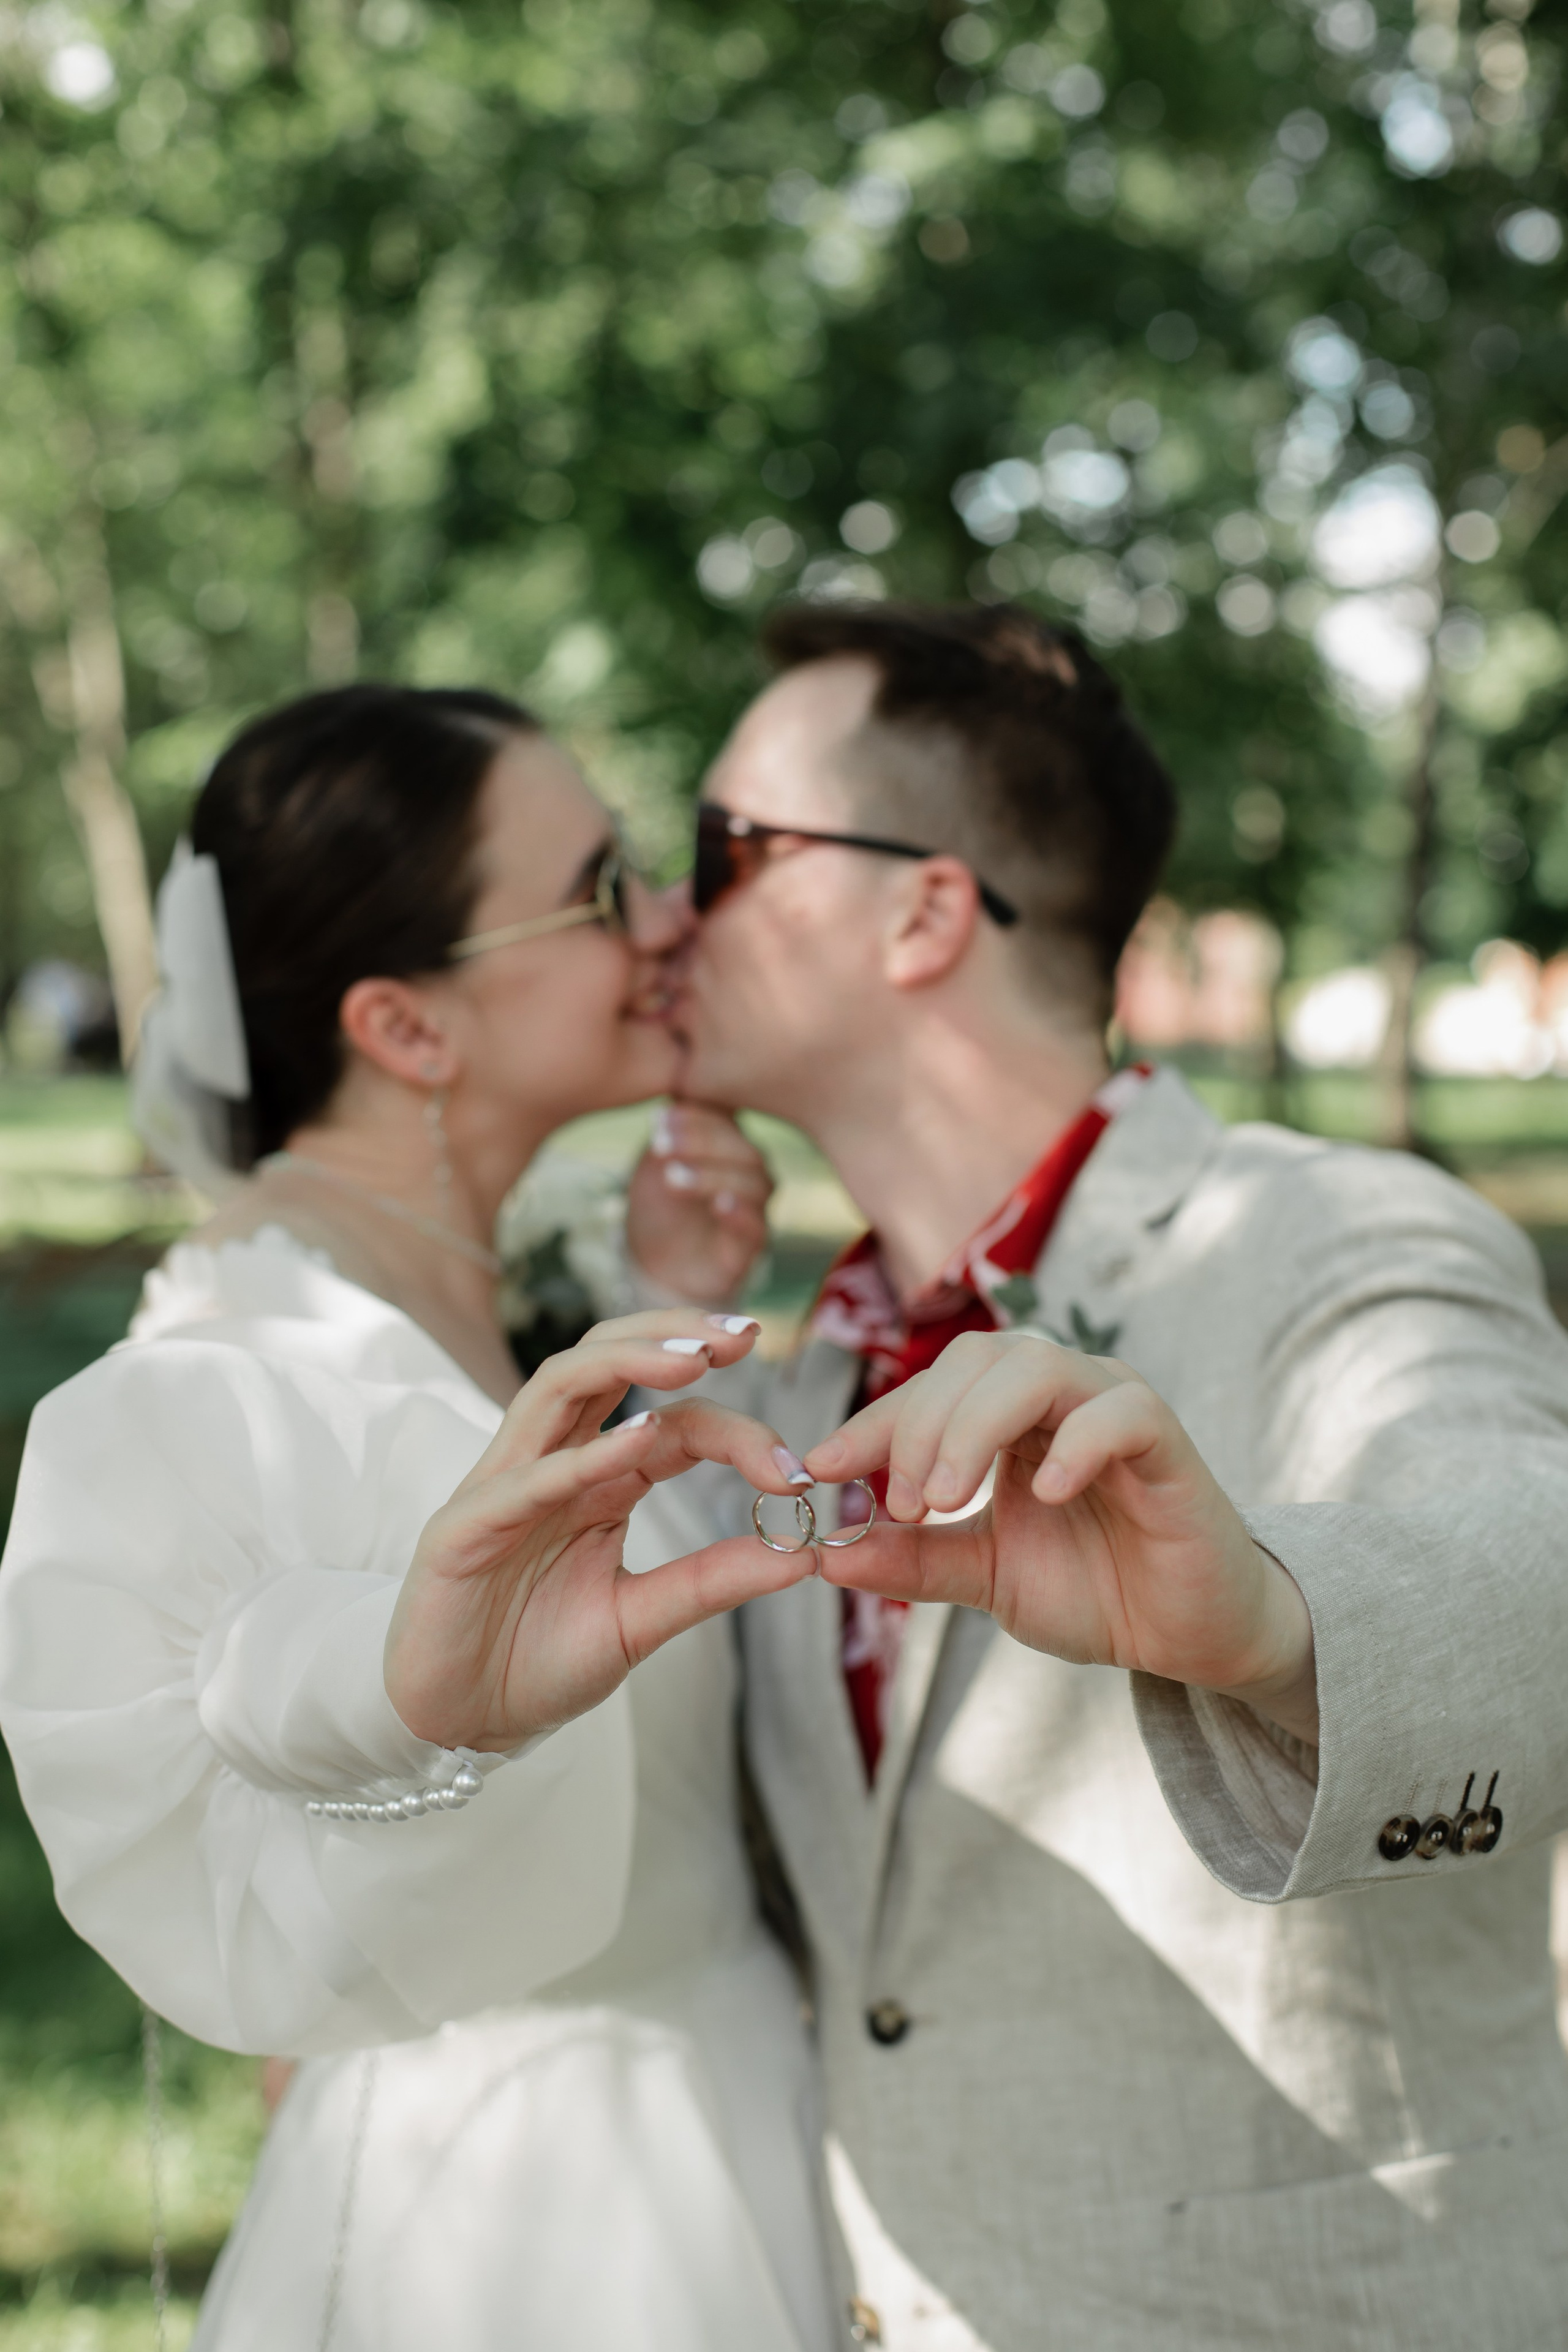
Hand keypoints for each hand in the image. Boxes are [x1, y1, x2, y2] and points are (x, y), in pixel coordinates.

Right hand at [386, 1310, 815, 1751]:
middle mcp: (552, 1464)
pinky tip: (638, 1440)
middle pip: (606, 1361)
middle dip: (673, 1333)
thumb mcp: (641, 1620)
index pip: (672, 1422)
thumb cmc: (536, 1663)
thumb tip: (806, 1553)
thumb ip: (711, 1581)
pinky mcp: (462, 1526)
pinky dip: (582, 1455)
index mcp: (597, 1480)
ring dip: (627, 1358)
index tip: (797, 1468)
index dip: (736, 1428)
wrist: (456, 1724)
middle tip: (746, 1334)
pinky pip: (526, 1478)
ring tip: (694, 1357)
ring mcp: (504, 1485)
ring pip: (559, 1384)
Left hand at [626, 1102, 772, 1304]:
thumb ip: (670, 1129)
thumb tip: (678, 1089)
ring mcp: (756, 1208)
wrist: (655, 1262)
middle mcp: (751, 1172)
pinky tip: (718, 1205)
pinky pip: (759, 1227)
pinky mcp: (753, 1246)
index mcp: (732, 1144)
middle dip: (701, 1142)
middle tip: (661, 1147)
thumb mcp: (655, 1161)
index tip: (658, 1120)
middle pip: (744, 1149)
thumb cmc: (659, 1203)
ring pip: (754, 1184)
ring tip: (673, 1177)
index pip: (728, 1119)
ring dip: (713, 1176)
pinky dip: (741, 1215)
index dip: (695, 1116)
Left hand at [804, 1332, 1317, 1742]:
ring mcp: (1115, 1406)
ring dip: (976, 1426)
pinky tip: (1047, 1496)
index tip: (821, 1470)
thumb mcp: (984, 1575)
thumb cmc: (1094, 1589)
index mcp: (1010, 1414)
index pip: (930, 1387)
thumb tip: (823, 1553)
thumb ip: (912, 1560)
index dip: (872, 1423)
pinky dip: (1076, 1445)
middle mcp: (1061, 1393)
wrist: (1187, 1636)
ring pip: (1036, 1368)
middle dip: (920, 1423)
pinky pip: (1120, 1412)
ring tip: (948, 1499)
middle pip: (974, 1357)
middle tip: (902, 1502)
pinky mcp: (1168, 1440)